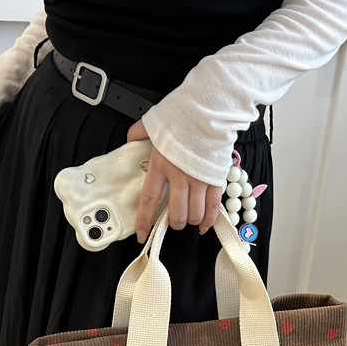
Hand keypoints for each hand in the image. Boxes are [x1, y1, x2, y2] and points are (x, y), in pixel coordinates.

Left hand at [127, 120, 221, 243]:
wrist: (208, 112)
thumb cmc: (183, 117)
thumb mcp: (154, 123)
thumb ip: (140, 133)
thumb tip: (131, 139)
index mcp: (161, 166)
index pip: (149, 200)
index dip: (144, 221)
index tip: (141, 233)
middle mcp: (179, 177)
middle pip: (176, 213)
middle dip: (174, 223)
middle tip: (173, 222)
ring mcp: (199, 180)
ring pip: (194, 214)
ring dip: (191, 221)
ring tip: (189, 219)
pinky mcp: (215, 180)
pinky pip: (213, 208)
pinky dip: (209, 220)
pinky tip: (204, 225)